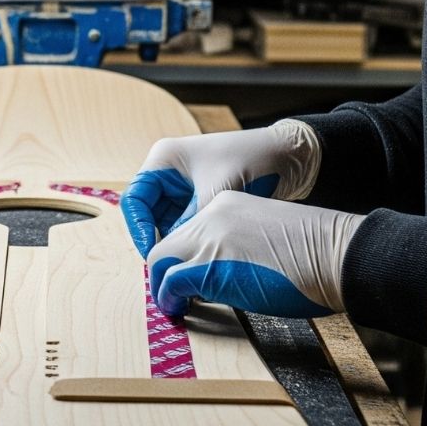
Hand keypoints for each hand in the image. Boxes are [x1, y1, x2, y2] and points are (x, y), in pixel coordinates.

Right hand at [120, 120, 321, 255]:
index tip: (153, 254)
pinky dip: (188, 240)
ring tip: (182, 266)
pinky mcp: (200, 200)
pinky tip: (196, 257)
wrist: (291, 158)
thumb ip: (188, 225)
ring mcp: (184, 187)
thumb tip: (171, 257)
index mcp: (165, 159)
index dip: (139, 229)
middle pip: (147, 214)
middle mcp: (169, 172)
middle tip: (166, 267)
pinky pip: (184, 225)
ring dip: (172, 243)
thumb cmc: (253, 161)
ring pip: (165, 223)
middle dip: (156, 240)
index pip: (135, 200)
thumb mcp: (216, 194)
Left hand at [145, 191, 360, 318]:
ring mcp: (209, 239)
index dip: (181, 257)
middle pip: (167, 243)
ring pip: (161, 260)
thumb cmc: (317, 254)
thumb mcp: (268, 237)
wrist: (336, 254)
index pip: (188, 229)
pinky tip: (176, 309)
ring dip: (161, 287)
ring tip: (171, 305)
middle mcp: (212, 216)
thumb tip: (225, 276)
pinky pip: (170, 282)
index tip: (183, 278)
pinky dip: (167, 298)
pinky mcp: (208, 266)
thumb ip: (240, 246)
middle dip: (163, 271)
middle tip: (171, 295)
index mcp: (228, 205)